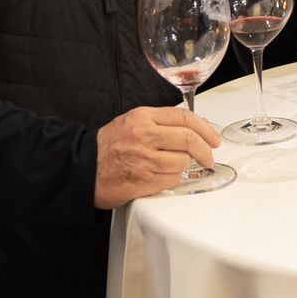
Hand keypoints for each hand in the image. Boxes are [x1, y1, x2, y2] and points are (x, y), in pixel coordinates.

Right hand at [94, 106, 222, 206]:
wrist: (83, 168)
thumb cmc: (107, 146)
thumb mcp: (132, 121)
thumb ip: (162, 122)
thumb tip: (194, 126)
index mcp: (143, 117)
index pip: (185, 118)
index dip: (206, 129)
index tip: (213, 138)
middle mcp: (145, 136)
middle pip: (189, 139)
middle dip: (205, 150)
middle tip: (209, 156)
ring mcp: (145, 159)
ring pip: (183, 161)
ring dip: (183, 166)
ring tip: (170, 165)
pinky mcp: (144, 180)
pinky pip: (172, 180)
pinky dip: (172, 179)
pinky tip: (160, 175)